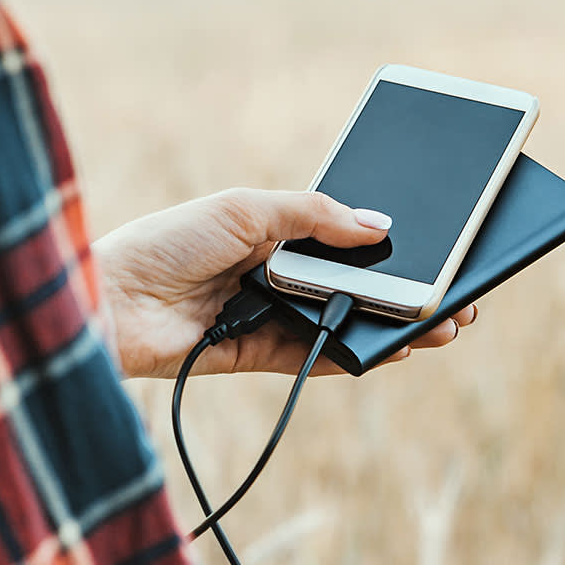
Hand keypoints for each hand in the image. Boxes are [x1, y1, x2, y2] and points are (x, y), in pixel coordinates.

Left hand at [92, 188, 477, 378]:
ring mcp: (273, 315)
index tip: (437, 252)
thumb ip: (316, 215)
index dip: (392, 247)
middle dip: (408, 291)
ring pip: (346, 322)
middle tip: (456, 298)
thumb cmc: (168, 241)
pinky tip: (395, 350)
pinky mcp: (261, 356)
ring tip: (441, 327)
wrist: (108, 299)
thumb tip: (380, 225)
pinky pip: (320, 357)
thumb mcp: (247, 208)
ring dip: (394, 326)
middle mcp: (278, 274)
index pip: (347, 239)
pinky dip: (358, 354)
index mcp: (274, 231)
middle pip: (357, 284)